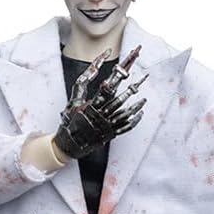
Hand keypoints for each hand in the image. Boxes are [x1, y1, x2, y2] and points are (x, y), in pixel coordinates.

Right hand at [53, 45, 147, 159]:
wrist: (70, 144)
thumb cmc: (71, 122)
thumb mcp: (73, 103)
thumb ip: (82, 88)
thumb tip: (93, 74)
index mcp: (91, 107)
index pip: (106, 89)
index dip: (115, 79)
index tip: (122, 70)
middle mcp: (101, 116)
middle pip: (119, 100)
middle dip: (130, 90)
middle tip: (140, 82)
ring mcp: (107, 126)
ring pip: (125, 114)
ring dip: (136, 106)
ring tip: (143, 99)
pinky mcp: (111, 134)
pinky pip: (126, 127)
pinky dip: (134, 120)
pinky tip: (140, 113)